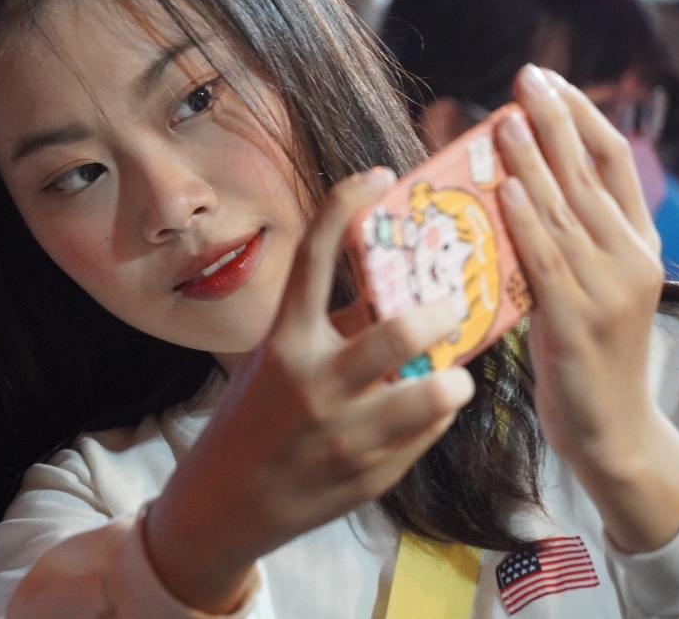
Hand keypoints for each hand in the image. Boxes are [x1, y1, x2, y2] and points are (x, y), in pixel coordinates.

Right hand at [143, 168, 474, 612]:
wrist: (223, 504)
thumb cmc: (253, 418)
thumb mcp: (276, 362)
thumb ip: (330, 326)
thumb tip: (394, 286)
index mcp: (283, 340)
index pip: (314, 256)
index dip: (345, 204)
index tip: (379, 174)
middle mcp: (313, 381)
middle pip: (399, 328)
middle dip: (441, 311)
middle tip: (454, 303)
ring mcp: (345, 433)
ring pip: (434, 392)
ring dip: (454, 377)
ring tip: (455, 373)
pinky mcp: (370, 475)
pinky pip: (427, 435)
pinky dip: (435, 418)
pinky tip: (426, 413)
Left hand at [496, 64, 678, 552]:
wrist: (609, 430)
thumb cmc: (584, 353)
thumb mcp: (586, 285)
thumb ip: (562, 237)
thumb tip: (514, 184)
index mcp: (637, 243)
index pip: (615, 162)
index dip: (582, 117)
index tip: (548, 82)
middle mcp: (632, 257)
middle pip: (590, 173)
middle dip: (555, 121)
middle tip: (525, 78)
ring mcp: (609, 288)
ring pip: (568, 209)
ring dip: (534, 159)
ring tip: (506, 116)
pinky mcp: (579, 320)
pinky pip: (547, 259)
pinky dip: (527, 220)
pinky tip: (506, 188)